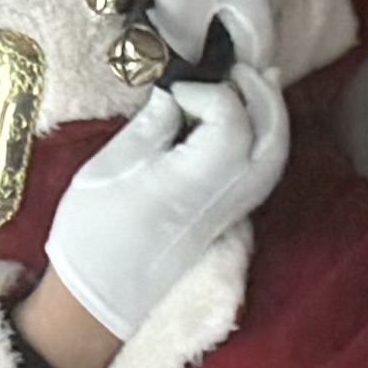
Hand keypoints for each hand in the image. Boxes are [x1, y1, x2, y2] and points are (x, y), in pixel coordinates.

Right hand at [42, 68, 292, 337]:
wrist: (98, 301)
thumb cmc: (92, 236)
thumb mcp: (106, 171)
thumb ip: (149, 127)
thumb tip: (174, 96)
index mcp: (189, 184)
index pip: (231, 122)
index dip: (212, 92)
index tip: (176, 90)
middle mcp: (223, 198)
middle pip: (270, 137)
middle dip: (261, 94)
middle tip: (237, 67)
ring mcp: (232, 211)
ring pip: (276, 155)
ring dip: (271, 113)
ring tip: (254, 82)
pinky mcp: (229, 217)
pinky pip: (265, 171)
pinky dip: (265, 138)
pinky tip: (250, 118)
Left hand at [73, 0, 344, 77]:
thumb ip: (143, 21)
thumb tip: (161, 61)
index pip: (201, 58)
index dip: (191, 68)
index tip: (184, 70)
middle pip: (255, 44)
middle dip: (238, 57)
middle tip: (215, 55)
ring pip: (273, 9)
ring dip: (253, 20)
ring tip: (223, 13)